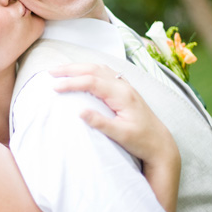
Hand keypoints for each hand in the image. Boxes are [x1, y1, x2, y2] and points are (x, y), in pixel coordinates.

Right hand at [50, 63, 180, 211]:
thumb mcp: (121, 135)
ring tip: (61, 70)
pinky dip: (89, 70)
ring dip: (79, 67)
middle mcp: (124, 86)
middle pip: (94, 69)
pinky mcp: (124, 90)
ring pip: (99, 68)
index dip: (72, 83)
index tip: (54, 87)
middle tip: (50, 71)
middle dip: (71, 69)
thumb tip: (80, 112)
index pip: (92, 82)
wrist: (161, 144)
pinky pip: (104, 73)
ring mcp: (125, 86)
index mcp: (122, 95)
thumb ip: (101, 123)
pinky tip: (81, 73)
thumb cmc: (142, 141)